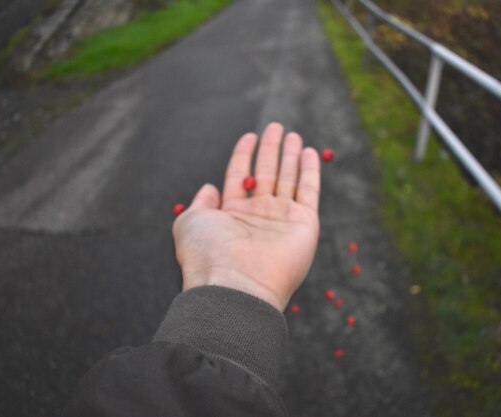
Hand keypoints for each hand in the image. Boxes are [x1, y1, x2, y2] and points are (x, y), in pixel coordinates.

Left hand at [172, 123, 320, 310]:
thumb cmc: (208, 253)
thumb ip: (200, 203)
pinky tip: (307, 151)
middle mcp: (258, 217)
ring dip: (290, 155)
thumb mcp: (190, 222)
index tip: (250, 135)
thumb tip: (210, 188)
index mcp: (232, 216)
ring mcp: (283, 220)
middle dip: (270, 150)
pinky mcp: (305, 224)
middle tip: (276, 126)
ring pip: (288, 179)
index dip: (244, 155)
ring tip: (292, 133)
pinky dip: (309, 171)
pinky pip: (309, 191)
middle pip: (266, 174)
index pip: (239, 177)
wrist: (236, 284)